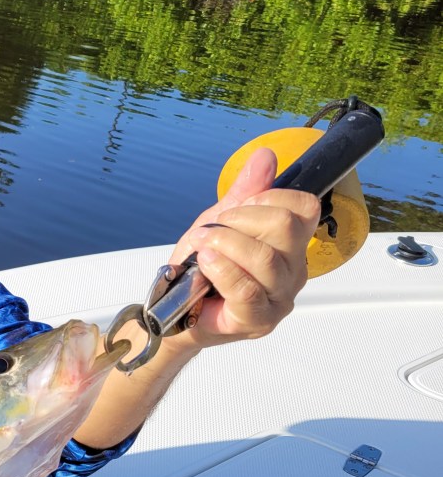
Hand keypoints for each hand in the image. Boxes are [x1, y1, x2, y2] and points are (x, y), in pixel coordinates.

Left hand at [167, 147, 320, 351]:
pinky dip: (221, 269)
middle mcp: (294, 270)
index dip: (265, 198)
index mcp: (292, 243)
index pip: (304, 207)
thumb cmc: (201, 269)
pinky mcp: (258, 320)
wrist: (172, 311)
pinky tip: (205, 264)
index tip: (234, 211)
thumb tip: (265, 156)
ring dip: (223, 244)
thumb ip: (245, 192)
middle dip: (238, 219)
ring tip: (201, 249)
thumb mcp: (220, 222)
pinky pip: (247, 289)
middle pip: (285, 226)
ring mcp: (279, 298)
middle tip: (210, 232)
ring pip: (264, 257)